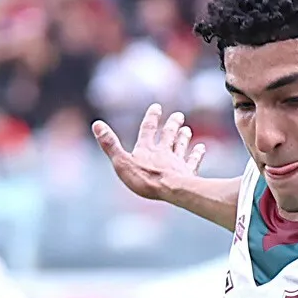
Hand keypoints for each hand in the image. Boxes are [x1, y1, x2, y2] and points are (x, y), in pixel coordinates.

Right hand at [92, 104, 209, 206]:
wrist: (170, 190)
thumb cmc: (144, 179)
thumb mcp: (121, 162)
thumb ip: (109, 144)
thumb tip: (96, 124)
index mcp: (146, 150)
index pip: (148, 129)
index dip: (152, 118)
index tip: (157, 107)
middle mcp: (163, 152)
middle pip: (168, 135)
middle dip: (172, 125)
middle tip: (179, 115)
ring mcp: (176, 162)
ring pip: (181, 146)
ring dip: (183, 138)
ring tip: (187, 130)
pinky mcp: (187, 173)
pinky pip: (193, 161)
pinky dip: (197, 154)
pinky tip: (202, 148)